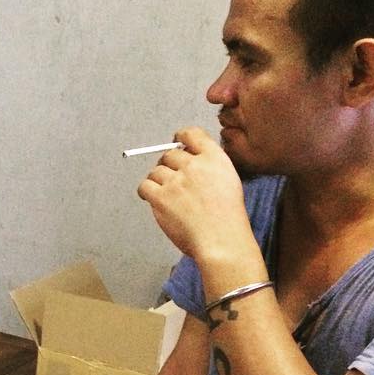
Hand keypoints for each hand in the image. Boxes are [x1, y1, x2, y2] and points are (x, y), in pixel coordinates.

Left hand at [137, 127, 251, 263]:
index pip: (192, 134)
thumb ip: (210, 167)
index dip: (181, 137)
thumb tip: (189, 160)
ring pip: (156, 171)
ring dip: (158, 181)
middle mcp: (194, 165)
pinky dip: (146, 192)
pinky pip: (145, 186)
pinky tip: (152, 199)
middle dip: (168, 165)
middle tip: (171, 179)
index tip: (176, 141)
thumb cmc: (227, 218)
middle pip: (170, 154)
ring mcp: (176, 180)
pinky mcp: (160, 197)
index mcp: (215, 158)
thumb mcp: (228, 181)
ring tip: (167, 195)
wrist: (221, 240)